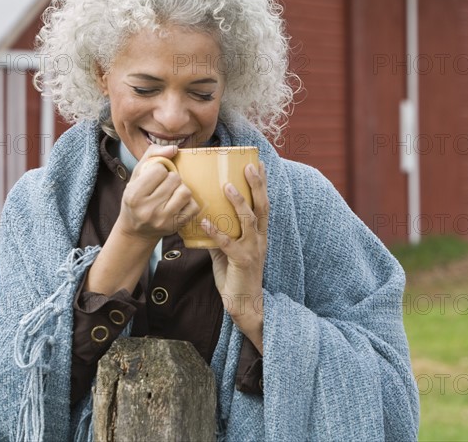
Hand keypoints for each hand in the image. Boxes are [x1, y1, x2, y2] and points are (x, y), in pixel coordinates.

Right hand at [116, 144, 199, 241]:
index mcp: (134, 195)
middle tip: (164, 186)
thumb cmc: (136, 200)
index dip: (159, 170)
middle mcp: (148, 210)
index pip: (159, 169)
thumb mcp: (136, 176)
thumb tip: (174, 148)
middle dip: (171, 178)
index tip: (154, 178)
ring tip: (172, 193)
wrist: (137, 231)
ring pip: (185, 191)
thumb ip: (152, 156)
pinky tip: (178, 203)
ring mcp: (163, 220)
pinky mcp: (176, 226)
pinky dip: (189, 202)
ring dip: (181, 188)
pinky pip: (194, 206)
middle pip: (174, 179)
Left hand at [200, 162, 267, 352]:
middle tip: (250, 166)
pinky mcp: (242, 261)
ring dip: (238, 202)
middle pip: (262, 206)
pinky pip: (228, 244)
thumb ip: (220, 234)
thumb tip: (204, 219)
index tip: (258, 163)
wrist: (245, 304)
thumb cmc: (237, 275)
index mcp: (259, 233)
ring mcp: (253, 249)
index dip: (262, 184)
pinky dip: (216, 232)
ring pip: (249, 221)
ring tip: (227, 186)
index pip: (263, 204)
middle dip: (256, 185)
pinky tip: (204, 221)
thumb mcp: (228, 251)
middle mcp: (260, 238)